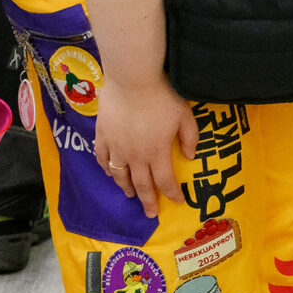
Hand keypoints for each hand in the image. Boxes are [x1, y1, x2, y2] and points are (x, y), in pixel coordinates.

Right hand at [92, 72, 196, 217]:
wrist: (133, 78)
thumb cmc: (162, 95)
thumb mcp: (184, 116)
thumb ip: (189, 138)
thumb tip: (190, 157)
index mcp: (157, 152)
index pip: (165, 180)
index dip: (172, 193)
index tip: (178, 202)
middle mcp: (135, 155)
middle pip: (141, 184)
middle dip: (148, 201)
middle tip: (150, 214)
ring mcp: (116, 146)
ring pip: (119, 175)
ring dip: (125, 187)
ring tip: (130, 195)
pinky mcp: (102, 135)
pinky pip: (102, 158)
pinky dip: (106, 168)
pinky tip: (109, 171)